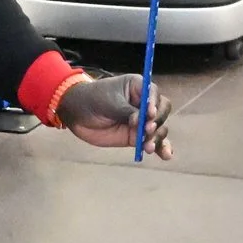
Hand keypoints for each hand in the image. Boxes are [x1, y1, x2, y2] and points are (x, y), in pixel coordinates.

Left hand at [58, 73, 172, 159]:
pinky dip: (160, 148)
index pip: (154, 94)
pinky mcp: (136, 136)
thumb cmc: (92, 99)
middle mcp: (143, 104)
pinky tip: (166, 155)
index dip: (154, 104)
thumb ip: (127, 112)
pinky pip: (151, 141)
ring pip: (159, 129)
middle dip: (157, 122)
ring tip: (148, 146)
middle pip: (161, 112)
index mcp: (138, 88)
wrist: (76, 113)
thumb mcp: (109, 102)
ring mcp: (141, 121)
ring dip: (157, 138)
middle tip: (147, 129)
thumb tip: (142, 122)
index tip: (149, 114)